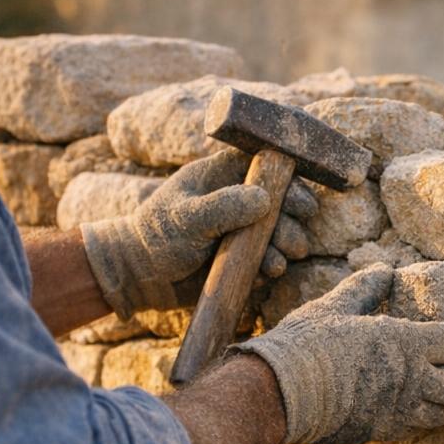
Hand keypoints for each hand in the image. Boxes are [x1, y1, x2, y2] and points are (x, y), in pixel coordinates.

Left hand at [81, 148, 316, 318]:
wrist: (140, 276)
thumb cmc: (157, 236)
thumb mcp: (186, 218)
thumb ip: (223, 206)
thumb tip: (265, 199)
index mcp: (222, 175)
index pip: (266, 166)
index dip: (288, 182)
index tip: (303, 204)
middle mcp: (236, 199)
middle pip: (280, 202)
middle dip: (291, 223)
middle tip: (294, 244)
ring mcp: (241, 229)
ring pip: (278, 232)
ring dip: (285, 247)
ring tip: (277, 262)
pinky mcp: (242, 257)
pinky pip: (267, 259)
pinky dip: (270, 267)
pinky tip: (264, 273)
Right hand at [235, 265, 443, 443]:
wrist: (281, 394)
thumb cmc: (308, 344)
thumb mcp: (337, 305)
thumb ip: (366, 286)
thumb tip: (385, 268)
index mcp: (407, 342)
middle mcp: (413, 379)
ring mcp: (401, 410)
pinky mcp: (384, 430)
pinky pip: (423, 427)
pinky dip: (440, 420)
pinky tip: (442, 416)